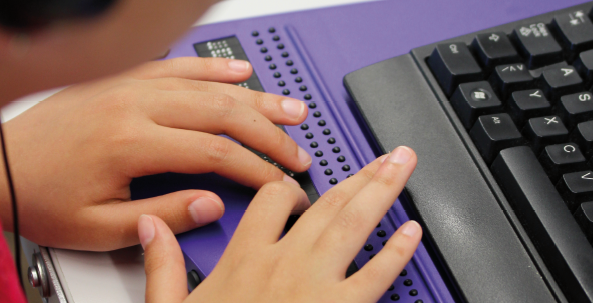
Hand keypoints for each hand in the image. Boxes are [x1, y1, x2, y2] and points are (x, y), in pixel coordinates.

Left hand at [1, 57, 310, 250]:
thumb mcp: (99, 227)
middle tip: (298, 149)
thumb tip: (214, 204)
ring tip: (291, 108)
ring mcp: (130, 86)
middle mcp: (135, 106)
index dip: (259, 168)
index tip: (282, 182)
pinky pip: (177, 66)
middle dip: (270, 133)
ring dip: (255, 97)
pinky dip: (213, 68)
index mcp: (132, 143)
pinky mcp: (123, 78)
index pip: (217, 153)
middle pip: (223, 113)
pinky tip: (239, 71)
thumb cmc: (41, 196)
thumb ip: (164, 216)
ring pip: (209, 86)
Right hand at [141, 146, 421, 302]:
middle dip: (362, 175)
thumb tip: (152, 225)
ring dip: (383, 192)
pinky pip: (376, 275)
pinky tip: (412, 232)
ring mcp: (317, 285)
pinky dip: (397, 251)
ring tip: (403, 167)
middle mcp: (285, 263)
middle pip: (328, 203)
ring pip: (355, 224)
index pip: (272, 200)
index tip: (301, 186)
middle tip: (389, 154)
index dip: (289, 188)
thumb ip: (164, 264)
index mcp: (246, 259)